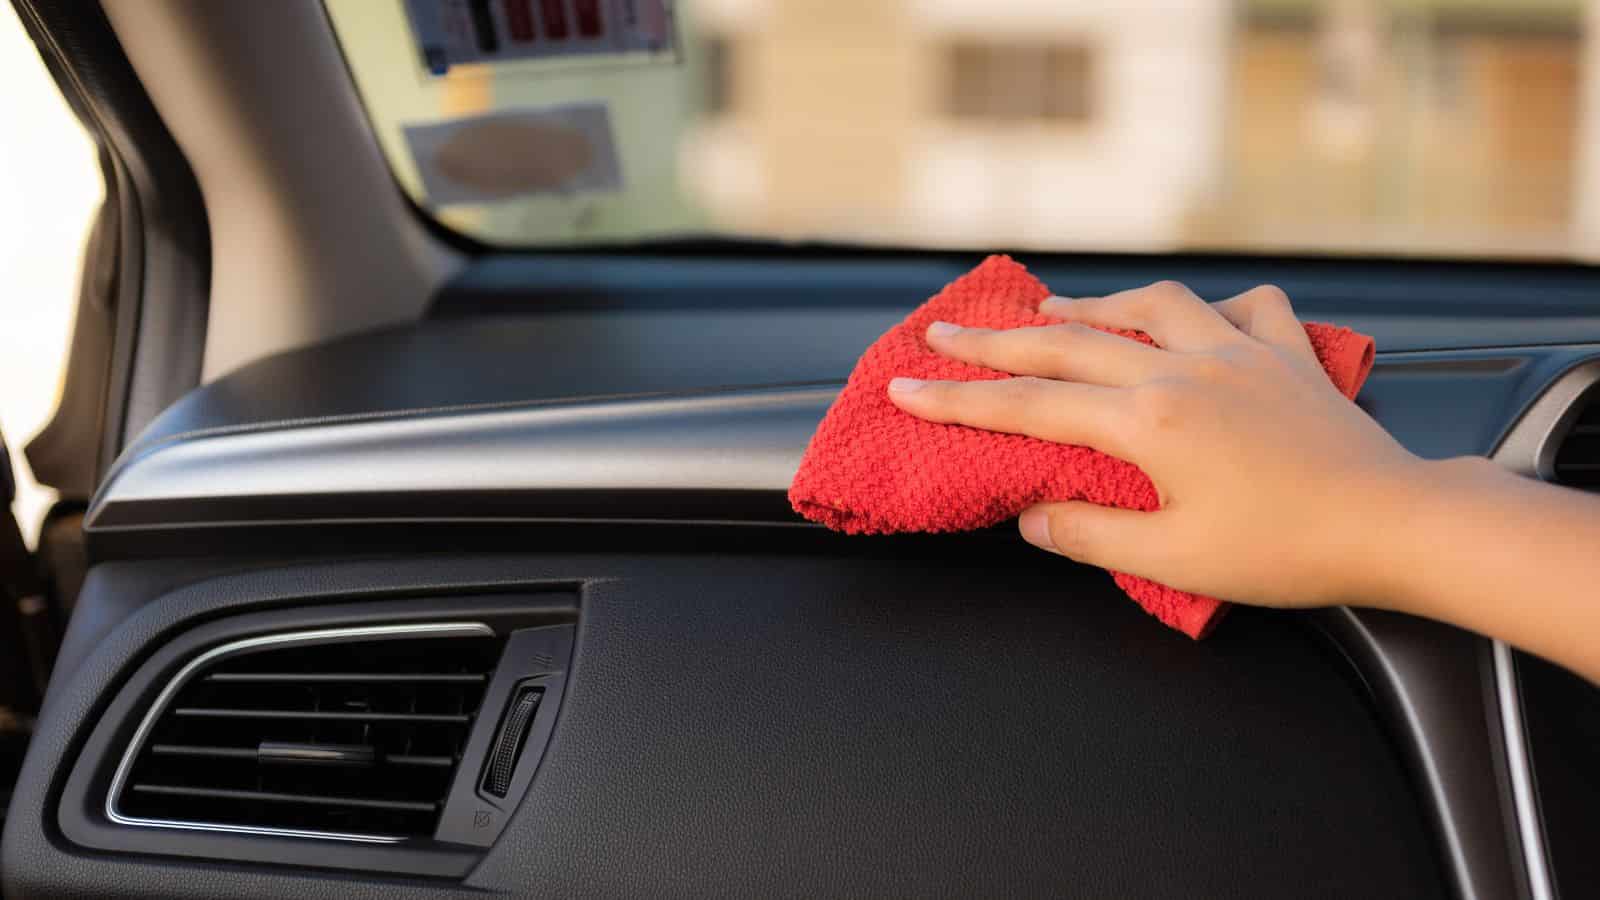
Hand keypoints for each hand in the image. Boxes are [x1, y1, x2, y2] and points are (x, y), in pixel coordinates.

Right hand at [886, 280, 1431, 607]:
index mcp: (1149, 420)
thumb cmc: (1285, 550)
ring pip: (1150, 305)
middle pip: (1069, 343)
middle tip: (943, 332)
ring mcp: (1239, 352)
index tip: (907, 387)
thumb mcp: (1173, 558)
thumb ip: (1089, 531)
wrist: (1393, 524)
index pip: (1030, 406)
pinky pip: (1243, 307)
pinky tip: (1194, 317)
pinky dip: (1209, 305)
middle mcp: (1185, 369)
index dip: (959, 399)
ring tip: (1051, 310)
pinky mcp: (1286, 354)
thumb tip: (1031, 516)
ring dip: (1092, 306)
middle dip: (995, 339)